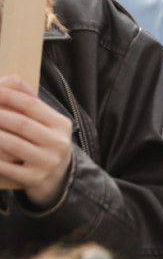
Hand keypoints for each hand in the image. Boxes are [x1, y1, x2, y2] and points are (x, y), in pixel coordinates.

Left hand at [0, 75, 72, 208]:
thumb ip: (30, 102)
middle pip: (21, 124)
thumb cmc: (45, 143)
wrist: (59, 179)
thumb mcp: (46, 123)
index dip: (8, 96)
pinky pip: (8, 168)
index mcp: (60, 124)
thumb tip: (7, 80)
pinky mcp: (35, 179)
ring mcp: (48, 162)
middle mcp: (58, 142)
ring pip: (14, 145)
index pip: (32, 105)